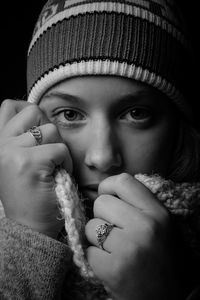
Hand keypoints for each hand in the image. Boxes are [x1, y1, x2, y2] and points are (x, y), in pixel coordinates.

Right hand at [0, 99, 71, 237]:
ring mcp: (14, 152)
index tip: (39, 128)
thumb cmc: (29, 196)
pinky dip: (66, 162)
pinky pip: (61, 149)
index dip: (28, 110)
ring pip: (51, 130)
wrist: (29, 228)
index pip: (8, 106)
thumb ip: (23, 139)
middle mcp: (2, 145)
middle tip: (48, 153)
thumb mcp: (17, 163)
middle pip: (34, 112)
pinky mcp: (31, 162)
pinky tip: (58, 177)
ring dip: (59, 149)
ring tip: (54, 169)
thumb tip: (42, 118)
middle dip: (48, 130)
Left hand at [85, 173, 180, 299]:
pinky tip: (111, 264)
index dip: (108, 186)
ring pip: (91, 226)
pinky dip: (96, 258)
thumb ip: (139, 204)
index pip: (123, 181)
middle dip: (102, 216)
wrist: (167, 299)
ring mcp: (129, 248)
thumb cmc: (161, 258)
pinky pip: (88, 250)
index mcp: (158, 213)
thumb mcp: (161, 224)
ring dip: (97, 238)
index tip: (107, 195)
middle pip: (101, 202)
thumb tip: (108, 188)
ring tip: (114, 249)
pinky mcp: (113, 268)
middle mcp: (145, 227)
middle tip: (115, 231)